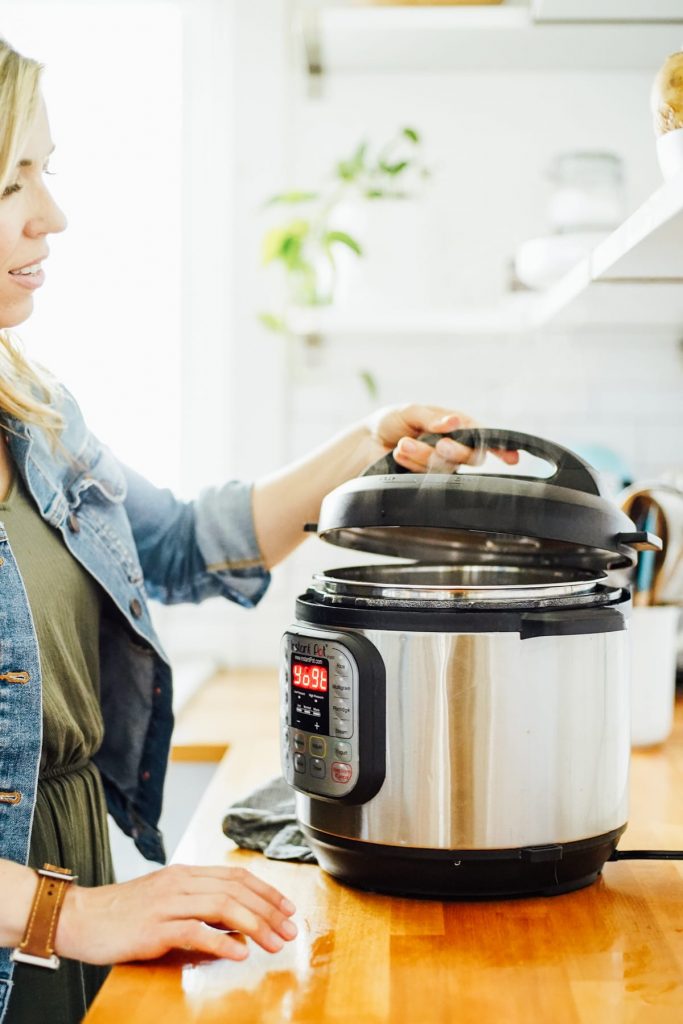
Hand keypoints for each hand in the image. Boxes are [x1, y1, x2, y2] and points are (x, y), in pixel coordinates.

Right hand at [55, 863, 296, 964]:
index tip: (288, 909)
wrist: (80, 918)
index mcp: (185, 874)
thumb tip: (236, 923)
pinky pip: (195, 931)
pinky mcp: (154, 928)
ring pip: (222, 906)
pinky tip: (239, 953)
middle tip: (291, 931)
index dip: (267, 891)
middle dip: (269, 910)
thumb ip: (198, 907)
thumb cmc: (122, 914)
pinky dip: (221, 941)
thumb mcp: (165, 901)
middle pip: (236, 890)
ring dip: (255, 925)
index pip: (236, 876)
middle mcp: (180, 883)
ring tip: (274, 944)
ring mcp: (167, 903)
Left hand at [366, 404, 518, 472]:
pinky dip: (413, 463)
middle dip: (456, 450)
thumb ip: (432, 418)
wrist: (364, 443)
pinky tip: (398, 453)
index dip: (501, 447)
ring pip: (447, 466)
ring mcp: (440, 465)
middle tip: (439, 444)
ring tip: (402, 444)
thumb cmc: (390, 422)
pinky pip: (429, 476)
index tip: (513, 458)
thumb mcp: (410, 411)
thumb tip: (454, 421)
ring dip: (423, 454)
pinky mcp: (425, 479)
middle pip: (471, 456)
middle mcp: (453, 445)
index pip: (483, 435)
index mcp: (456, 424)